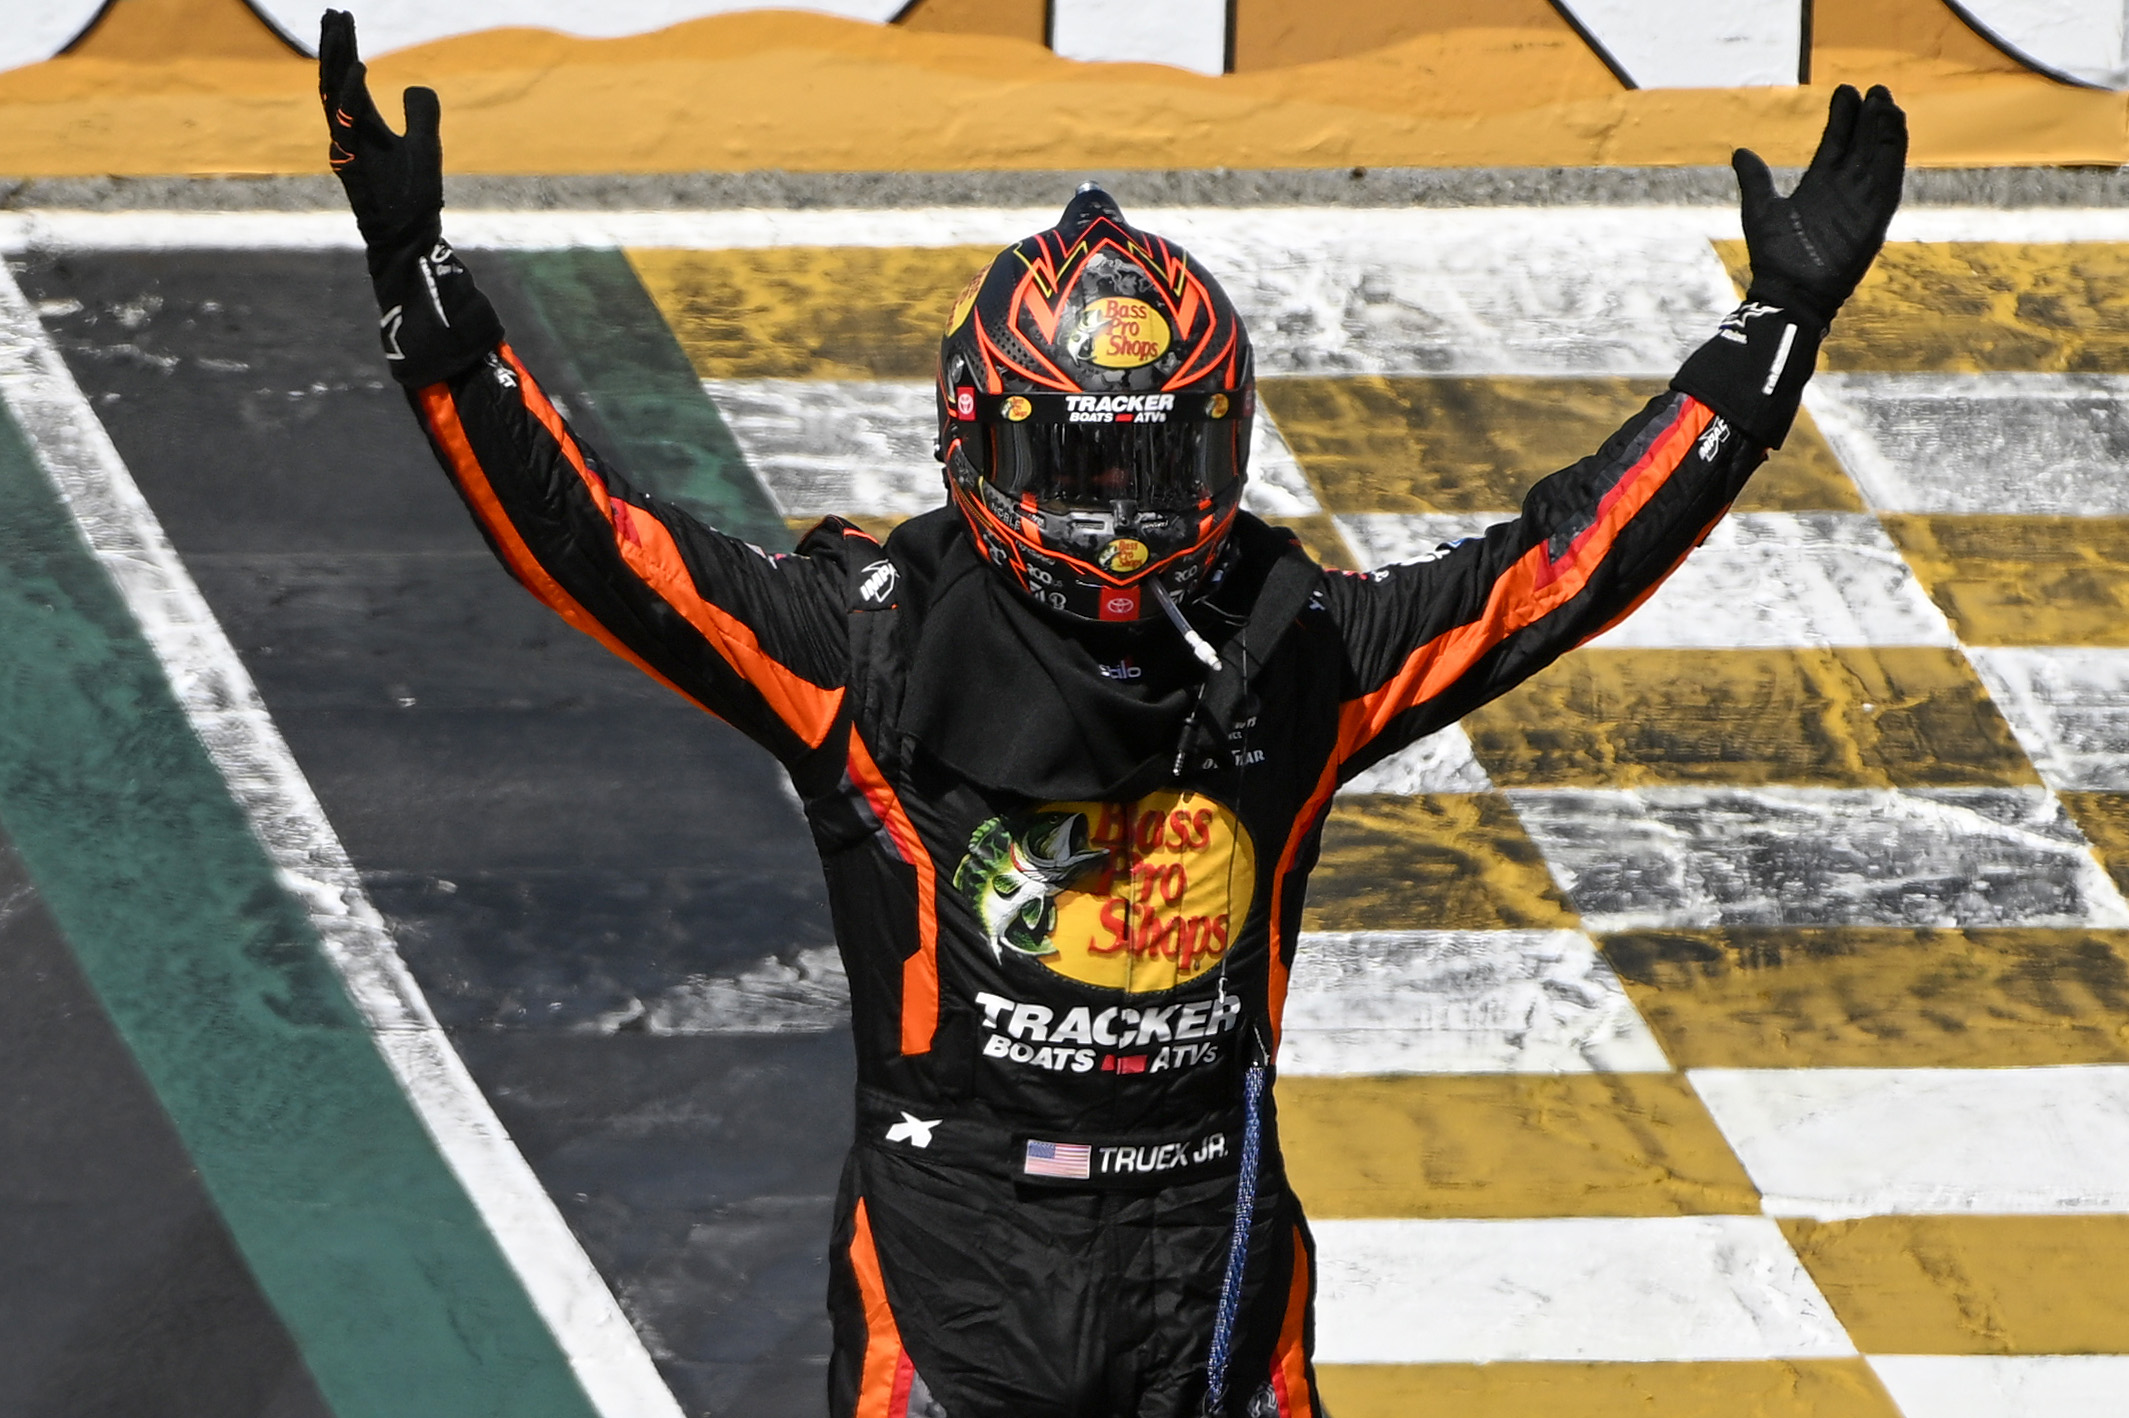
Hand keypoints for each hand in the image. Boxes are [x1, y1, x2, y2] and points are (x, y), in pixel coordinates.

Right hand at [319, 9, 441, 260]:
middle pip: (333, 79)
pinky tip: (358, 67)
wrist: (411, 237)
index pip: (347, 78)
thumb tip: (415, 86)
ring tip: (340, 27)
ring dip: (337, 59)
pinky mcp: (350, 163)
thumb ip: (421, 114)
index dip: (345, 47)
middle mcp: (348, 132)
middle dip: (333, 44)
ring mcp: (345, 147)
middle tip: (332, 11)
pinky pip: (347, 122)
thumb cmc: (414, 196)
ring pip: (332, 95)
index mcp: (362, 125)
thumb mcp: (425, 145)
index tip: (343, 16)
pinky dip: (351, 94)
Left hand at [1732, 84, 1906, 327]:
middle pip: (1862, 144)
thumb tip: (1740, 152)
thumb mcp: (1760, 209)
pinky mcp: (1874, 217)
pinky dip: (1893, 154)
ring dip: (1884, 129)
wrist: (1789, 293)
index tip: (1846, 90)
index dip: (1843, 117)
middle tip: (1875, 89)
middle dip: (1869, 117)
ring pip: (1878, 156)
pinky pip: (1888, 180)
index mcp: (1820, 184)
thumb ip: (1755, 180)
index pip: (1836, 142)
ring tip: (1886, 101)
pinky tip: (1896, 129)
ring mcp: (1861, 201)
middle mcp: (1844, 189)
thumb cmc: (1774, 257)